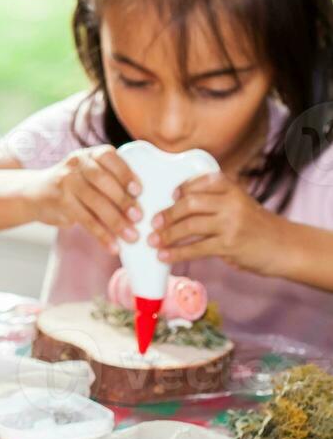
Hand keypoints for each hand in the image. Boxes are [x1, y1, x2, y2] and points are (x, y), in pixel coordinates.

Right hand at [29, 145, 142, 252]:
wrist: (34, 193)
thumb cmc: (73, 187)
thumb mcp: (87, 175)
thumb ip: (110, 182)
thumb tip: (141, 206)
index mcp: (88, 155)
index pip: (108, 157)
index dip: (125, 173)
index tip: (138, 190)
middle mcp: (75, 164)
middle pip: (102, 180)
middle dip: (122, 200)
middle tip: (138, 217)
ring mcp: (64, 182)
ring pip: (94, 202)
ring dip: (115, 221)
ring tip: (131, 236)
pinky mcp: (59, 202)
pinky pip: (84, 220)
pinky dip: (101, 235)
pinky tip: (112, 246)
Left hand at [148, 172, 284, 273]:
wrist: (285, 247)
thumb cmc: (256, 227)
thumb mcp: (240, 205)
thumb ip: (215, 202)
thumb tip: (174, 207)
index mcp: (233, 188)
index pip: (200, 181)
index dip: (181, 188)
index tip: (168, 197)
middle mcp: (232, 202)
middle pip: (190, 203)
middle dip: (168, 214)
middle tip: (154, 223)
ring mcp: (231, 223)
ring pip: (190, 226)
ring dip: (168, 235)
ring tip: (154, 241)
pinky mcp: (230, 244)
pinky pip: (196, 248)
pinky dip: (176, 253)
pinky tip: (164, 257)